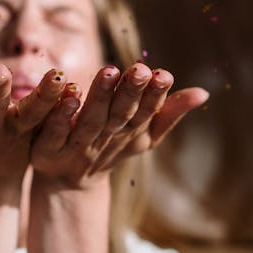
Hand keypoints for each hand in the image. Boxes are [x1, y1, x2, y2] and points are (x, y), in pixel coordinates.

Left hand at [30, 62, 208, 188]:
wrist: (67, 183)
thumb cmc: (110, 147)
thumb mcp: (143, 134)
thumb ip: (169, 112)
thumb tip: (204, 92)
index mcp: (130, 134)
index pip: (146, 113)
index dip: (155, 96)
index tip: (164, 74)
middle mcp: (106, 140)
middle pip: (121, 115)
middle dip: (132, 93)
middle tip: (141, 69)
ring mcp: (77, 147)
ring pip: (91, 121)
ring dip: (100, 97)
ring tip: (108, 71)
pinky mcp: (48, 151)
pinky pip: (56, 131)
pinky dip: (63, 115)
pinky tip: (68, 93)